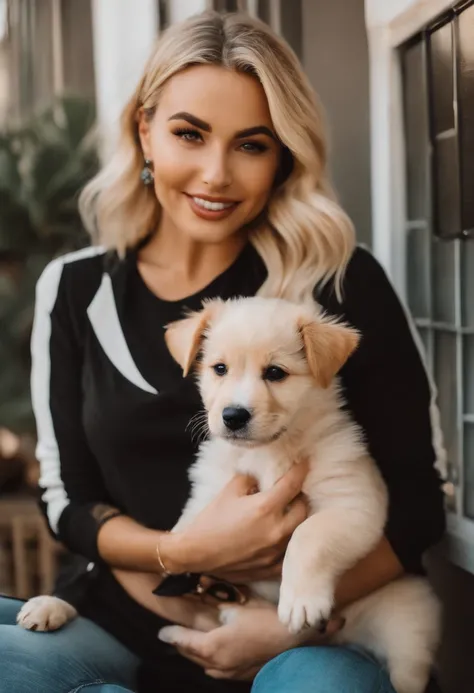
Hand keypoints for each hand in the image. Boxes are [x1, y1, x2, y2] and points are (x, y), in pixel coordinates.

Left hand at [158, 600, 343, 680]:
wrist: (294, 641)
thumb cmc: (266, 620)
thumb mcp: (239, 605)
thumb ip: (218, 599)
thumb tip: (203, 585)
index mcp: (213, 646)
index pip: (183, 641)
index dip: (171, 634)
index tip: (162, 631)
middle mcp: (217, 664)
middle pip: (191, 655)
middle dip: (181, 644)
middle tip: (174, 634)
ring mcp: (230, 673)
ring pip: (204, 665)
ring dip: (196, 654)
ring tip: (192, 641)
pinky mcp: (241, 676)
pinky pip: (217, 670)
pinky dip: (210, 661)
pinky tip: (215, 652)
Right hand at [163, 461, 307, 575]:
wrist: (196, 554)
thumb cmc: (211, 521)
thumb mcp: (229, 491)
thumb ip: (249, 479)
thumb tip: (261, 477)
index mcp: (265, 507)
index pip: (292, 484)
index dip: (300, 470)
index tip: (304, 463)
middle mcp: (276, 530)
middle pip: (303, 508)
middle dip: (300, 497)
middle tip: (293, 491)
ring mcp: (276, 551)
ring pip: (300, 530)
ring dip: (296, 519)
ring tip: (288, 512)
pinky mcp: (272, 568)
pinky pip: (290, 553)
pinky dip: (289, 541)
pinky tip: (281, 535)